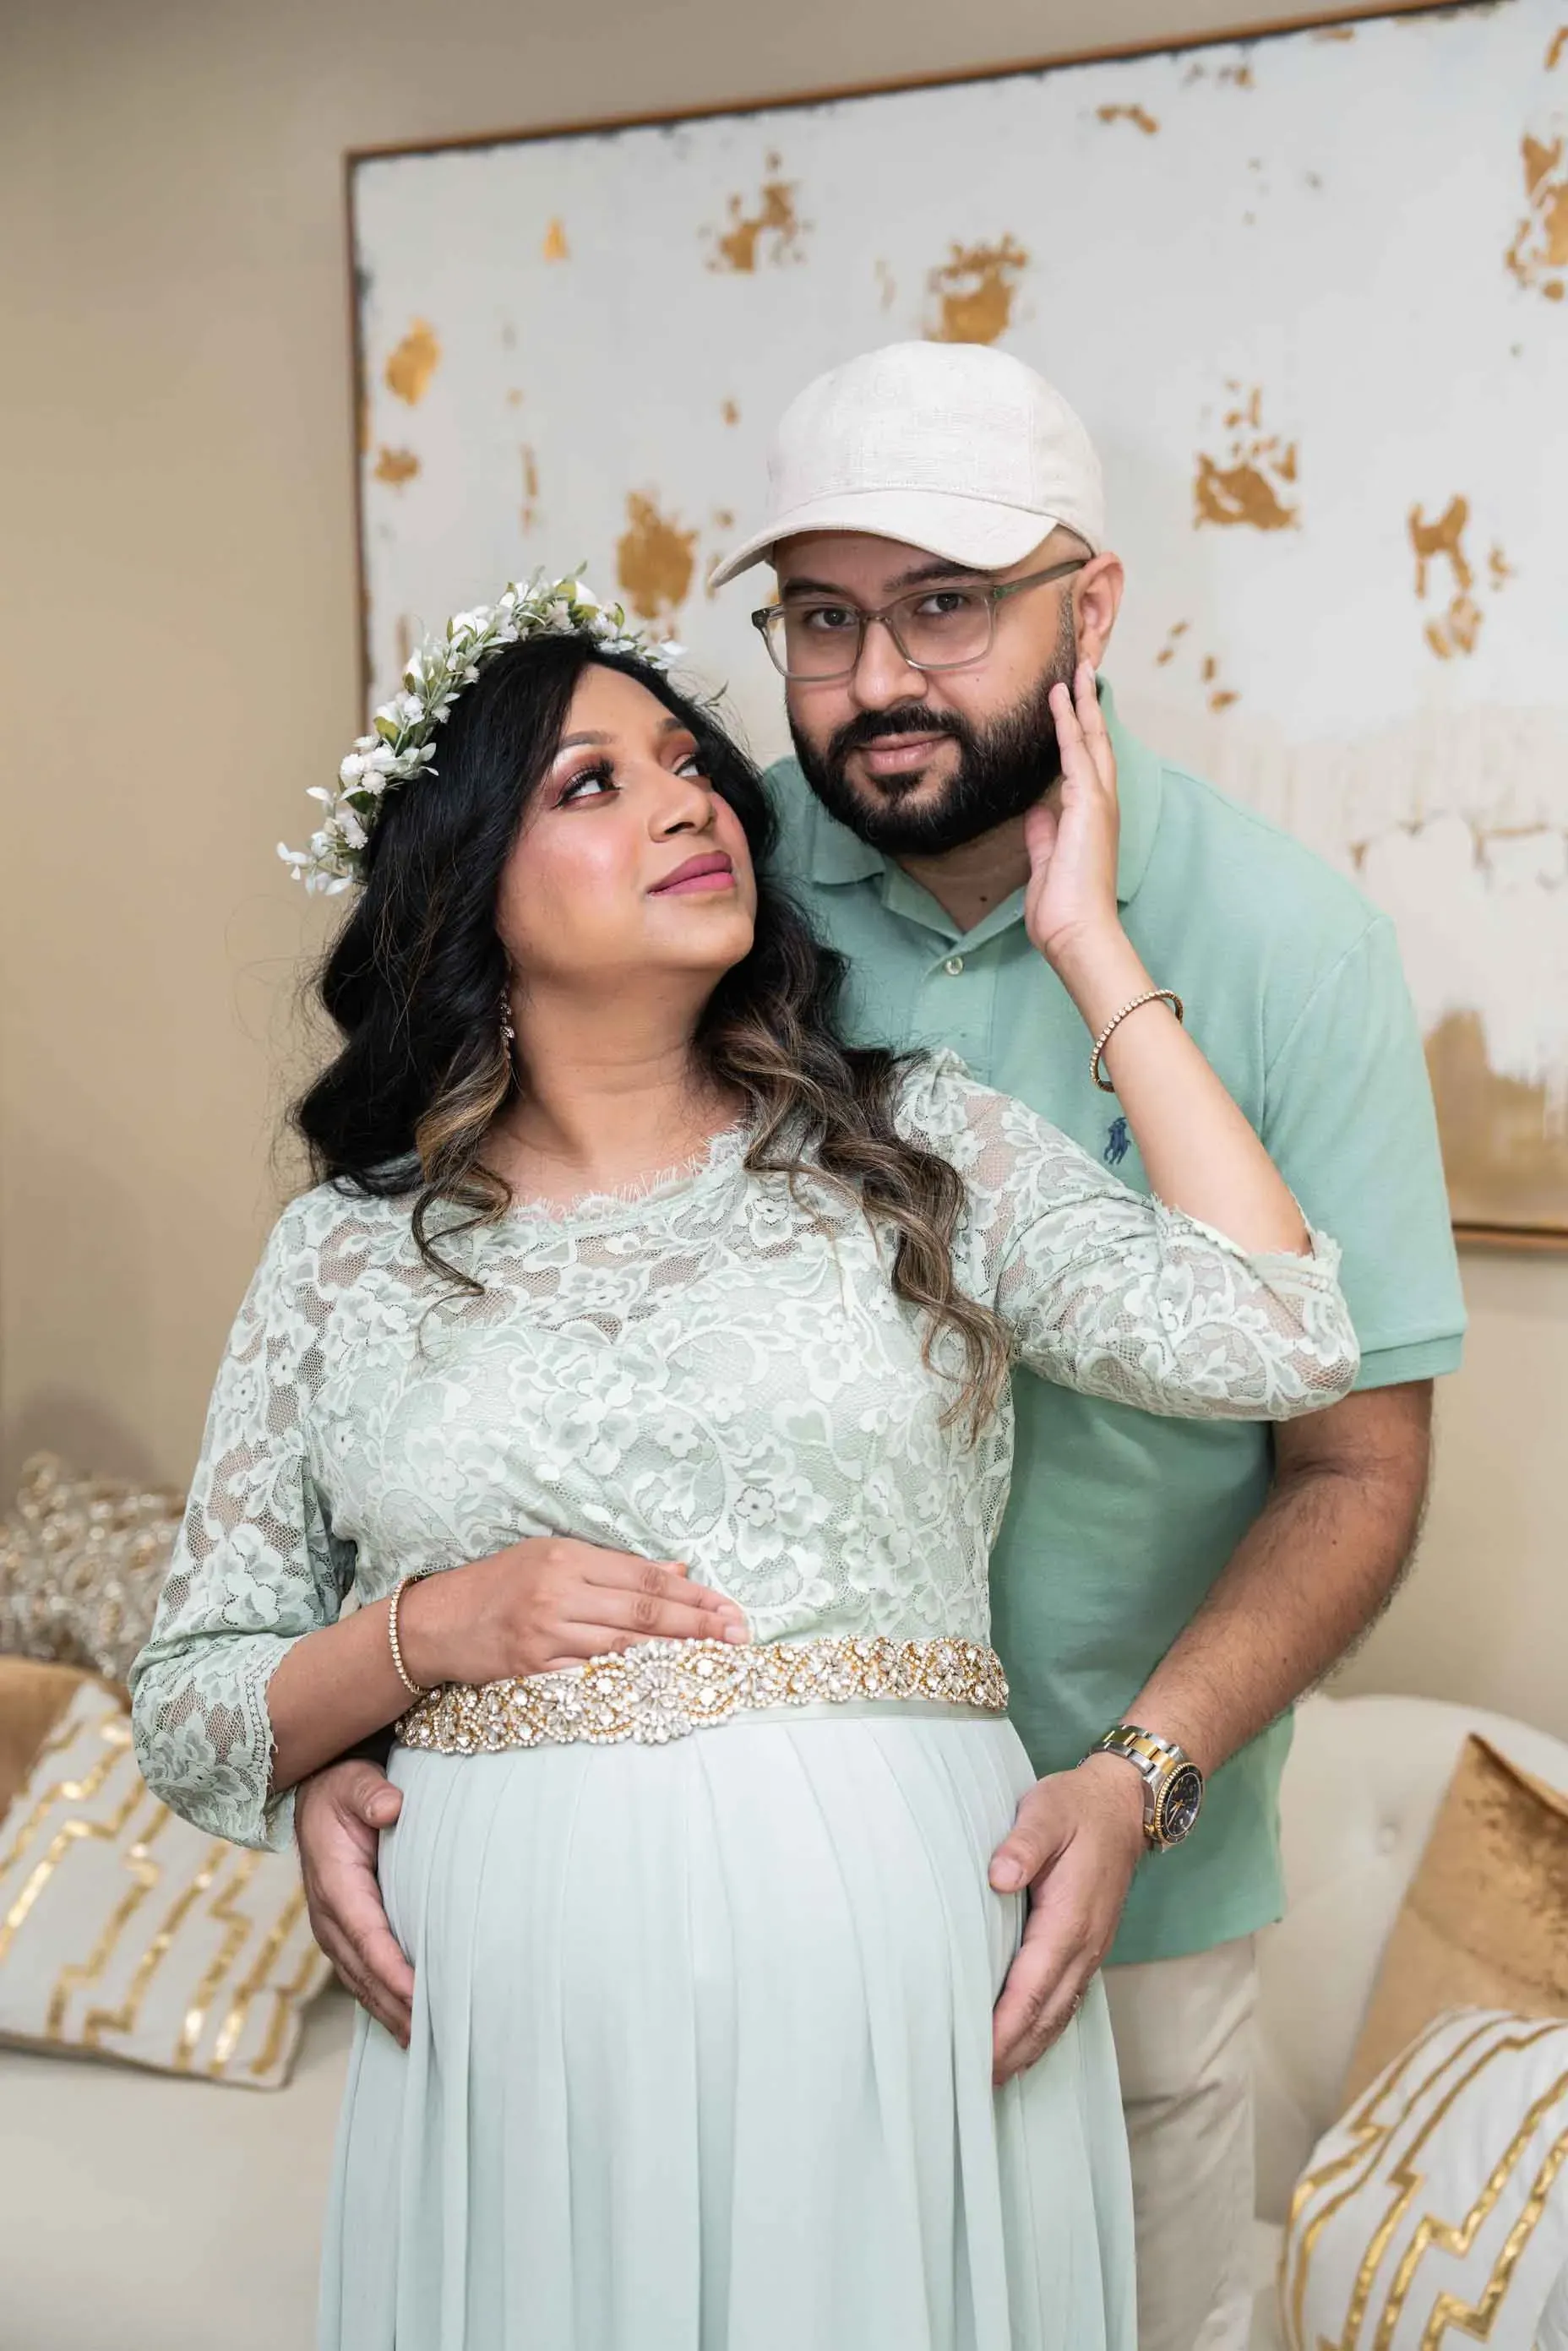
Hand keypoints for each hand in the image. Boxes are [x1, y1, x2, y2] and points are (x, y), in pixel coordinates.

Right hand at [295, 1759, 412, 2044]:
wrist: (316, 1795)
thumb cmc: (342, 1789)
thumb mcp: (354, 1781)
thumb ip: (371, 1793)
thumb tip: (391, 1806)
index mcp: (335, 1884)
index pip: (367, 1935)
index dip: (392, 1968)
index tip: (420, 1995)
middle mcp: (329, 1915)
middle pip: (364, 1971)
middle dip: (395, 2005)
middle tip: (432, 2035)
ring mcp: (333, 1929)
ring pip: (360, 1981)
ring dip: (389, 2011)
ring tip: (423, 2041)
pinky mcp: (342, 1933)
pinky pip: (360, 1974)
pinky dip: (381, 2000)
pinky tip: (406, 2020)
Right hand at [398, 1535, 749, 1687]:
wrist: (437, 1622)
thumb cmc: (500, 1584)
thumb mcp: (553, 1557)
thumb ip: (614, 1567)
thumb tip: (677, 1571)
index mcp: (568, 1557)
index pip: (645, 1576)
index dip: (693, 1594)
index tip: (729, 1608)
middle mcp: (558, 1591)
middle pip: (642, 1610)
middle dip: (697, 1624)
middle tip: (737, 1635)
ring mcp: (544, 1633)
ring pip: (623, 1645)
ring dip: (674, 1655)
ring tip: (715, 1661)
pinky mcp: (532, 1669)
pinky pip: (590, 1676)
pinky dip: (629, 1680)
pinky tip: (662, 1684)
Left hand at [988, 1754, 1145, 2082]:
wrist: (1123, 1805)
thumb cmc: (1076, 1807)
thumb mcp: (1045, 1811)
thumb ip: (1022, 1844)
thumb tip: (999, 1878)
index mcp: (1069, 1920)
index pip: (1032, 1988)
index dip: (1005, 2027)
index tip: (978, 2057)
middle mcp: (1084, 1945)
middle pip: (1047, 2014)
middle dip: (1013, 2052)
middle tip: (976, 2085)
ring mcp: (1091, 1949)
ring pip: (1060, 2014)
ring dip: (1030, 2047)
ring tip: (995, 2077)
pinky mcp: (1089, 1946)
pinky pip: (1068, 1999)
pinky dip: (1047, 2028)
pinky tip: (1028, 2042)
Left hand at [1023, 660, 1122, 967]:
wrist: (1078, 933)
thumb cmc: (1064, 910)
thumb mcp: (1044, 865)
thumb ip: (1042, 837)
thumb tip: (1036, 814)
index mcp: (1092, 820)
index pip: (1087, 766)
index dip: (1080, 732)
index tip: (1072, 703)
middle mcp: (1102, 806)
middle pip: (1097, 743)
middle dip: (1089, 706)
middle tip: (1083, 671)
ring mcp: (1099, 804)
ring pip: (1091, 740)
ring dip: (1081, 704)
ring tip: (1074, 671)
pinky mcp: (1088, 806)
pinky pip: (1077, 754)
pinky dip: (1068, 724)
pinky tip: (1060, 700)